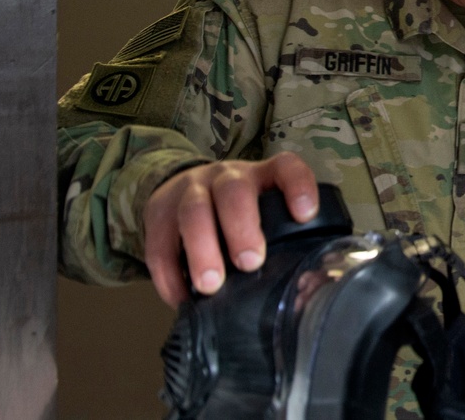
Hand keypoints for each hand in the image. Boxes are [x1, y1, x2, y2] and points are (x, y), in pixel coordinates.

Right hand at [143, 151, 318, 306]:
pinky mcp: (159, 212)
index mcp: (262, 176)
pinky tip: (181, 297)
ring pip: (194, 211)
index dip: (298, 186)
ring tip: (211, 285)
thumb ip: (282, 237)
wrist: (182, 190)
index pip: (285, 167)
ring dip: (203, 249)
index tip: (304, 215)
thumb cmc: (239, 212)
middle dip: (242, 226)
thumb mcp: (264, 211)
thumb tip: (305, 287)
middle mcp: (226, 177)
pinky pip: (159, 242)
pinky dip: (169, 274)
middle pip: (233, 190)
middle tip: (250, 262)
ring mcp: (190, 191)